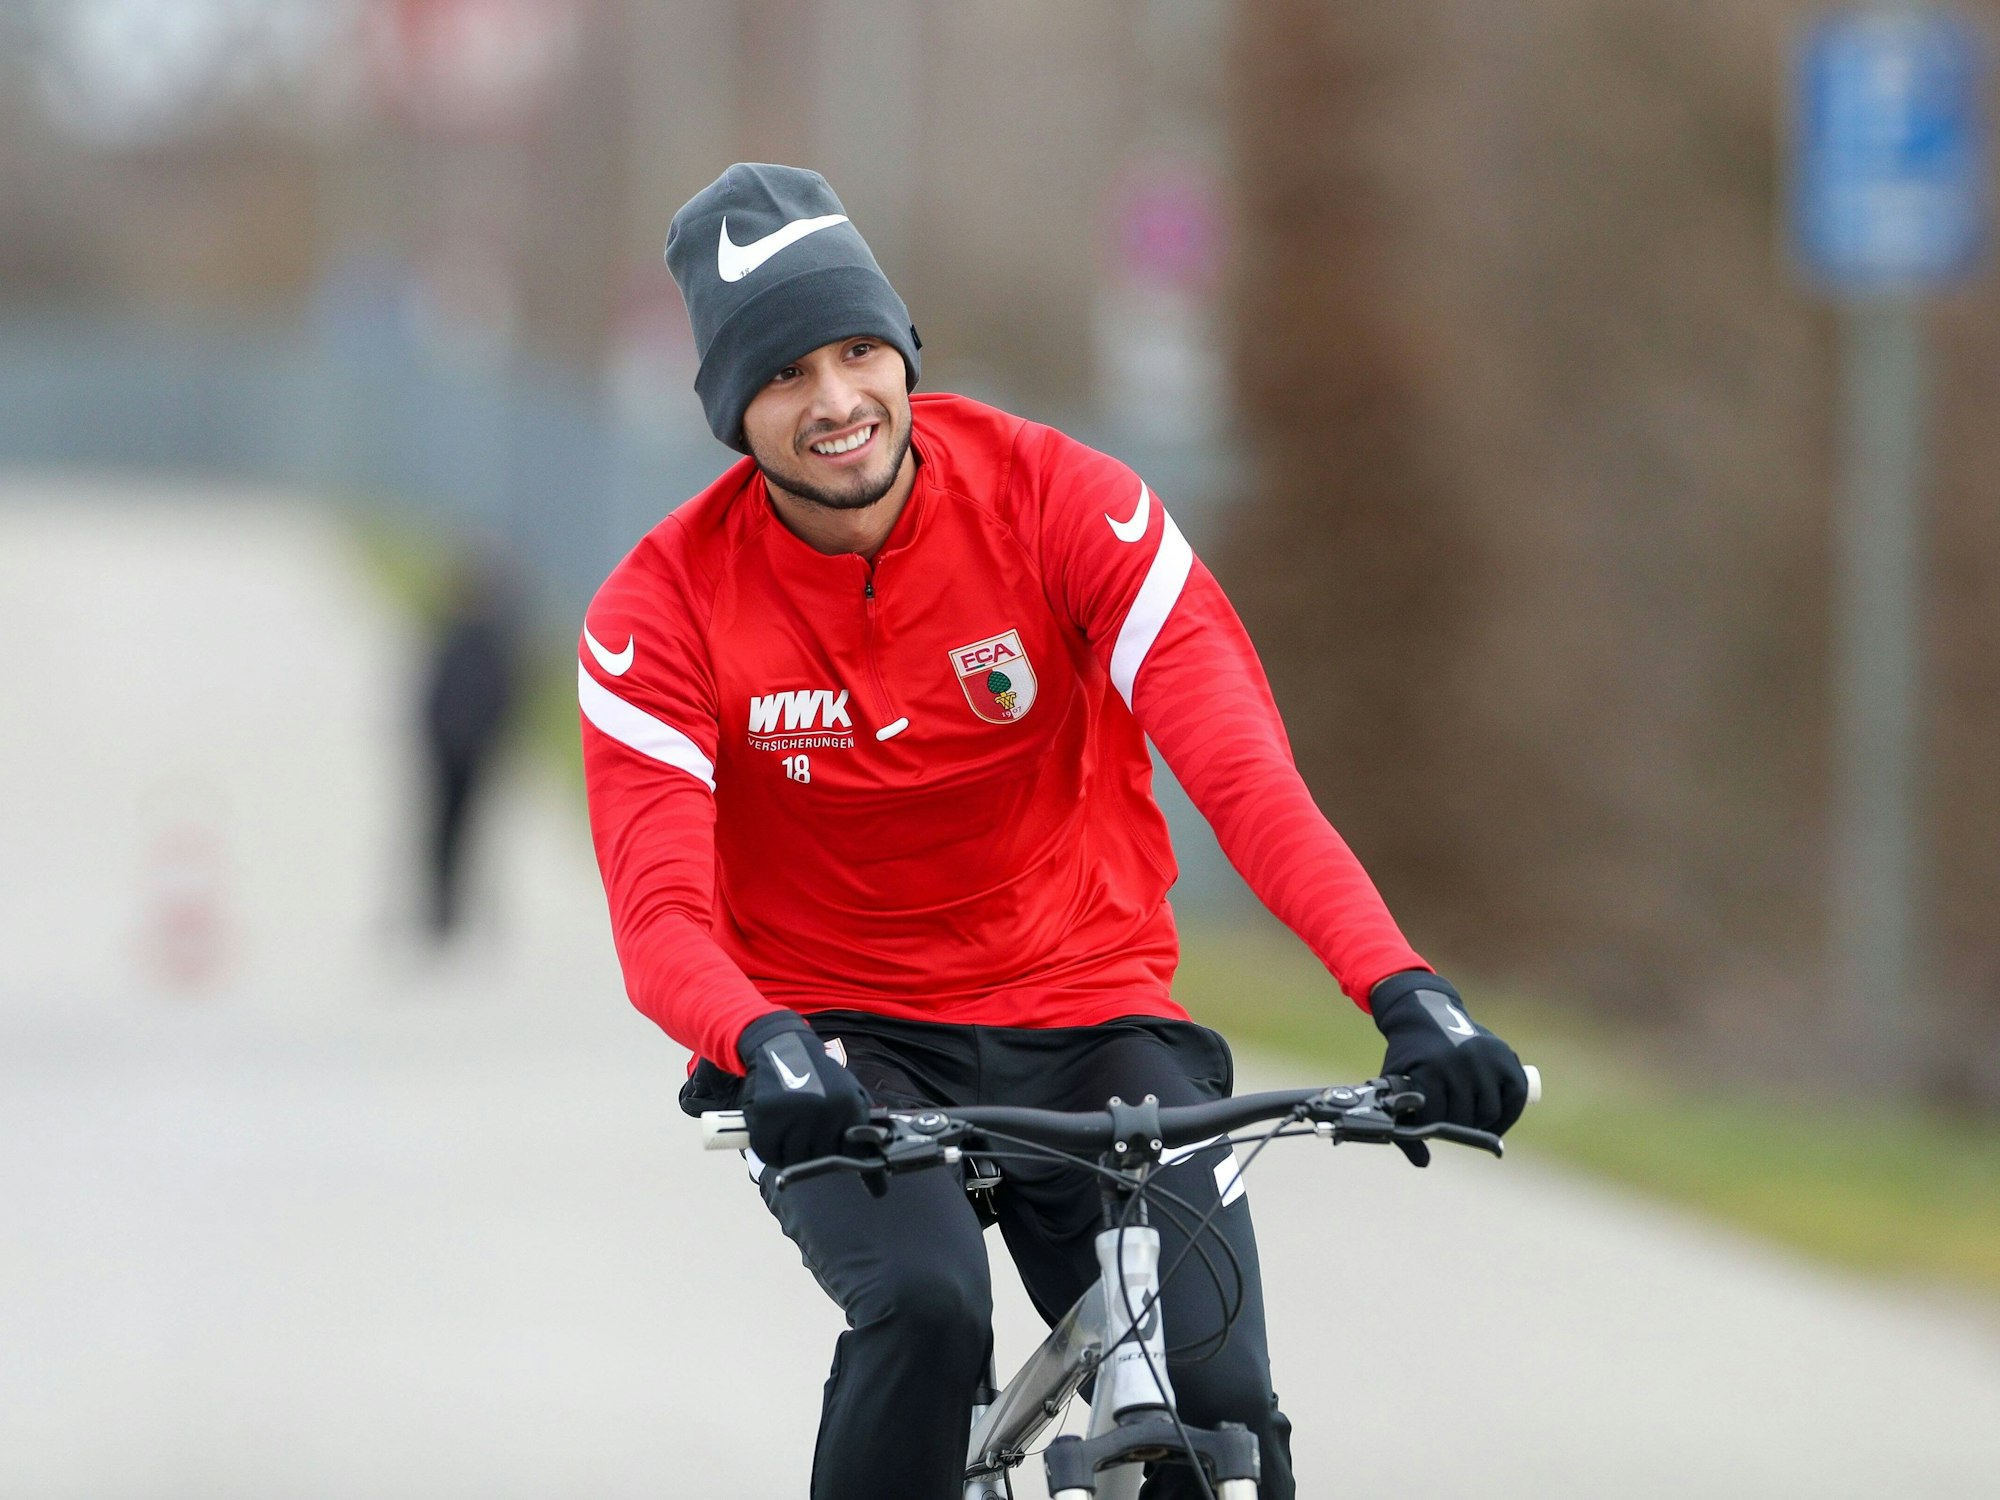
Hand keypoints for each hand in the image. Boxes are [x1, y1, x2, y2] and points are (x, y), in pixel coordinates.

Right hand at [737, 1012, 869, 1169]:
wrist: (781, 1045)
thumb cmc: (816, 1073)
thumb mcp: (846, 1089)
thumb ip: (857, 1118)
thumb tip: (874, 1150)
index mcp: (847, 1105)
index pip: (860, 1151)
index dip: (869, 1174)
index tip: (878, 1190)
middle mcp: (823, 1112)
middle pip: (825, 1160)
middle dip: (820, 1154)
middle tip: (810, 1138)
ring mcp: (794, 1116)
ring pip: (796, 1160)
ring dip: (793, 1153)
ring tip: (792, 1131)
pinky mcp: (766, 1118)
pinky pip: (770, 1154)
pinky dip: (771, 1149)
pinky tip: (775, 1132)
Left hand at [1369, 970, 1528, 1166]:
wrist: (1425, 1015)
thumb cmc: (1409, 1057)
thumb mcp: (1395, 1083)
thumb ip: (1402, 1123)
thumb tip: (1423, 1162)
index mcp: (1431, 1068)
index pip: (1437, 1117)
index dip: (1431, 1129)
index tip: (1428, 1129)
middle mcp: (1462, 1061)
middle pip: (1465, 1118)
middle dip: (1454, 1128)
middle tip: (1448, 1127)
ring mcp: (1487, 1058)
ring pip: (1490, 1113)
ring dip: (1480, 1124)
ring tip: (1468, 1124)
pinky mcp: (1506, 1056)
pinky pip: (1516, 1098)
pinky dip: (1508, 1115)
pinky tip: (1494, 1123)